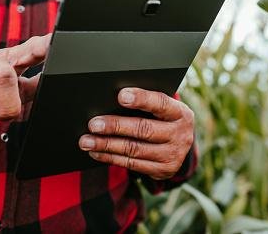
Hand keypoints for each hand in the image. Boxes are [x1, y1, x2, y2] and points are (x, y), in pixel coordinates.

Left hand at [78, 88, 194, 179]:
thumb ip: (145, 103)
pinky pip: (131, 164)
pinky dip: (110, 157)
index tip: (121, 96)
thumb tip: (111, 99)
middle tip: (93, 124)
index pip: (160, 103)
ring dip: (106, 145)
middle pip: (143, 129)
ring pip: (134, 149)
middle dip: (115, 126)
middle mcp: (180, 135)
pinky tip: (96, 151)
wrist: (180, 144)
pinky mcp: (162, 170)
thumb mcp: (162, 108)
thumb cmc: (162, 118)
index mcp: (180, 113)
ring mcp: (172, 155)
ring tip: (87, 141)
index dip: (141, 99)